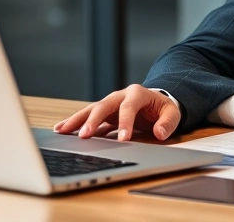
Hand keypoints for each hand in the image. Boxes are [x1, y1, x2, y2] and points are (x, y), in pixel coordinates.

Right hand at [53, 85, 180, 141]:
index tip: (123, 139)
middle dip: (93, 120)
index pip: (128, 107)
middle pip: (103, 106)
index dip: (125, 122)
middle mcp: (120, 95)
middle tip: (84, 136)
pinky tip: (61, 129)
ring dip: (77, 120)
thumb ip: (168, 122)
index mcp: (137, 93)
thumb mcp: (172, 113)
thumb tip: (159, 133)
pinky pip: (88, 117)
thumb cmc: (162, 108)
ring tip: (62, 130)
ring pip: (91, 110)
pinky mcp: (104, 112)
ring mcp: (110, 103)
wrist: (156, 102)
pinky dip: (75, 123)